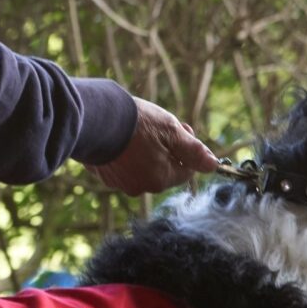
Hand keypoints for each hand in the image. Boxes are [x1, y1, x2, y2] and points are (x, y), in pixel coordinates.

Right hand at [85, 97, 219, 195]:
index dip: (186, 148)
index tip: (179, 128)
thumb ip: (193, 151)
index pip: (186, 170)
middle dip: (165, 150)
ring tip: (134, 130)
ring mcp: (120, 184)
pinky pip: (123, 167)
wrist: (93, 119)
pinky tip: (119, 138)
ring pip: (143, 169)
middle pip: (164, 170)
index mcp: (161, 179)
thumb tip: (213, 165)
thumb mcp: (171, 131)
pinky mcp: (104, 176)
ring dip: (145, 152)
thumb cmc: (135, 124)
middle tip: (157, 126)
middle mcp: (141, 188)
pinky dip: (125, 155)